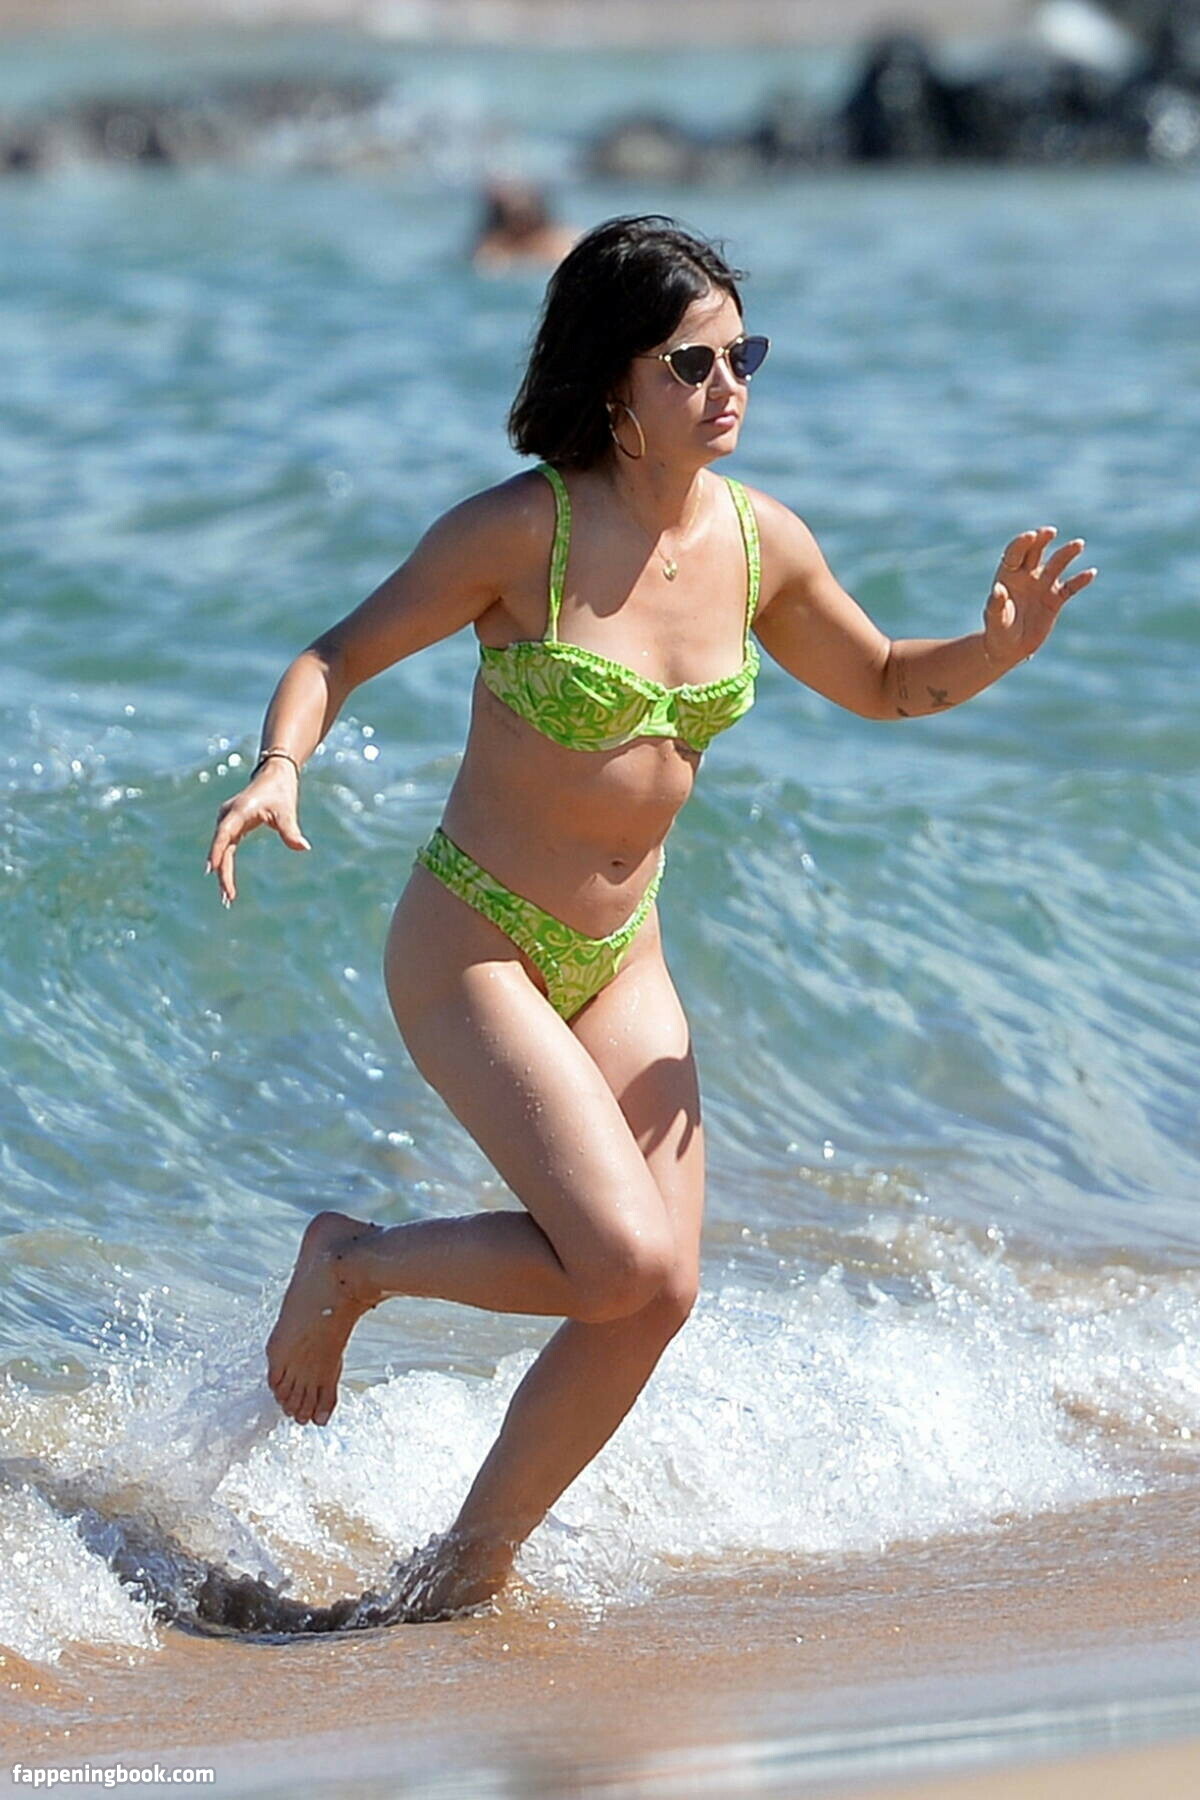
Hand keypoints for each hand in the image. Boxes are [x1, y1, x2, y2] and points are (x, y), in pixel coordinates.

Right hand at [205, 760, 309, 905]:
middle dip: (222, 872)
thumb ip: (291, 831)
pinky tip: (226, 883)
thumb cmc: (280, 792)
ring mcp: (227, 821)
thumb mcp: (286, 811)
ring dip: (222, 873)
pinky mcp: (231, 826)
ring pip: (221, 850)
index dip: (217, 851)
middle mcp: (228, 816)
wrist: (274, 776)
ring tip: (227, 898)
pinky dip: (225, 865)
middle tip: (227, 898)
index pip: (224, 834)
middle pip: (221, 847)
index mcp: (238, 811)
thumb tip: (304, 847)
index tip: (212, 870)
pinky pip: (225, 849)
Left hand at [983, 526, 1096, 668]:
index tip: (1031, 536)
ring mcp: (1042, 586)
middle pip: (1036, 551)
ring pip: (1056, 565)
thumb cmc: (997, 632)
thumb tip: (998, 589)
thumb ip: (995, 605)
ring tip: (1078, 544)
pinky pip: (1070, 587)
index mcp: (1008, 576)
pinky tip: (1091, 573)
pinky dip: (1080, 580)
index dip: (1023, 543)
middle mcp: (1027, 576)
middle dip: (1043, 539)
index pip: (1015, 553)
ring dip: (1067, 553)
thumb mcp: (994, 620)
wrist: (1009, 649)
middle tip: (1051, 531)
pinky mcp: (1055, 600)